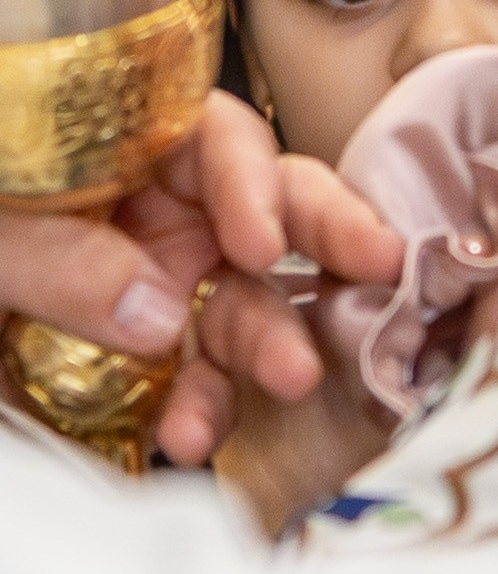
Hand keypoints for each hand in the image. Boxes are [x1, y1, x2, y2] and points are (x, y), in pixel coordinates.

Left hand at [95, 93, 401, 467]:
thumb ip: (50, 256)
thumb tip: (153, 311)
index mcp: (113, 151)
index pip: (212, 137)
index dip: (251, 176)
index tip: (259, 237)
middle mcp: (148, 214)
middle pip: (260, 212)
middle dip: (317, 244)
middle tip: (369, 273)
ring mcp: (149, 291)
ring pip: (239, 307)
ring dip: (265, 344)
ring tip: (278, 384)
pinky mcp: (139, 368)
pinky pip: (194, 383)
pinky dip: (203, 410)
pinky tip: (194, 436)